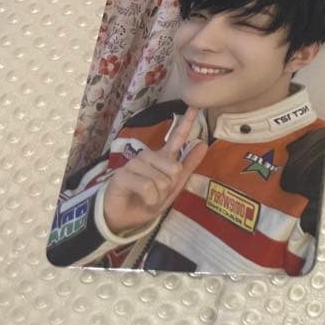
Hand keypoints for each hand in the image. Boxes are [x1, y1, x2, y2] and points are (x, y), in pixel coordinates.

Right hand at [102, 107, 208, 234]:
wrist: (126, 219)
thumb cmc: (149, 202)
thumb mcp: (174, 187)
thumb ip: (188, 166)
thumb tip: (203, 144)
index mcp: (163, 159)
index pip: (177, 138)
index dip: (187, 122)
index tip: (196, 105)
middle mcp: (148, 157)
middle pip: (173, 168)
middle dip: (169, 188)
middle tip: (156, 195)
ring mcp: (134, 164)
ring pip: (160, 179)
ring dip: (158, 195)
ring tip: (147, 198)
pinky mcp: (122, 175)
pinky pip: (147, 186)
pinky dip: (149, 198)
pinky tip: (141, 199)